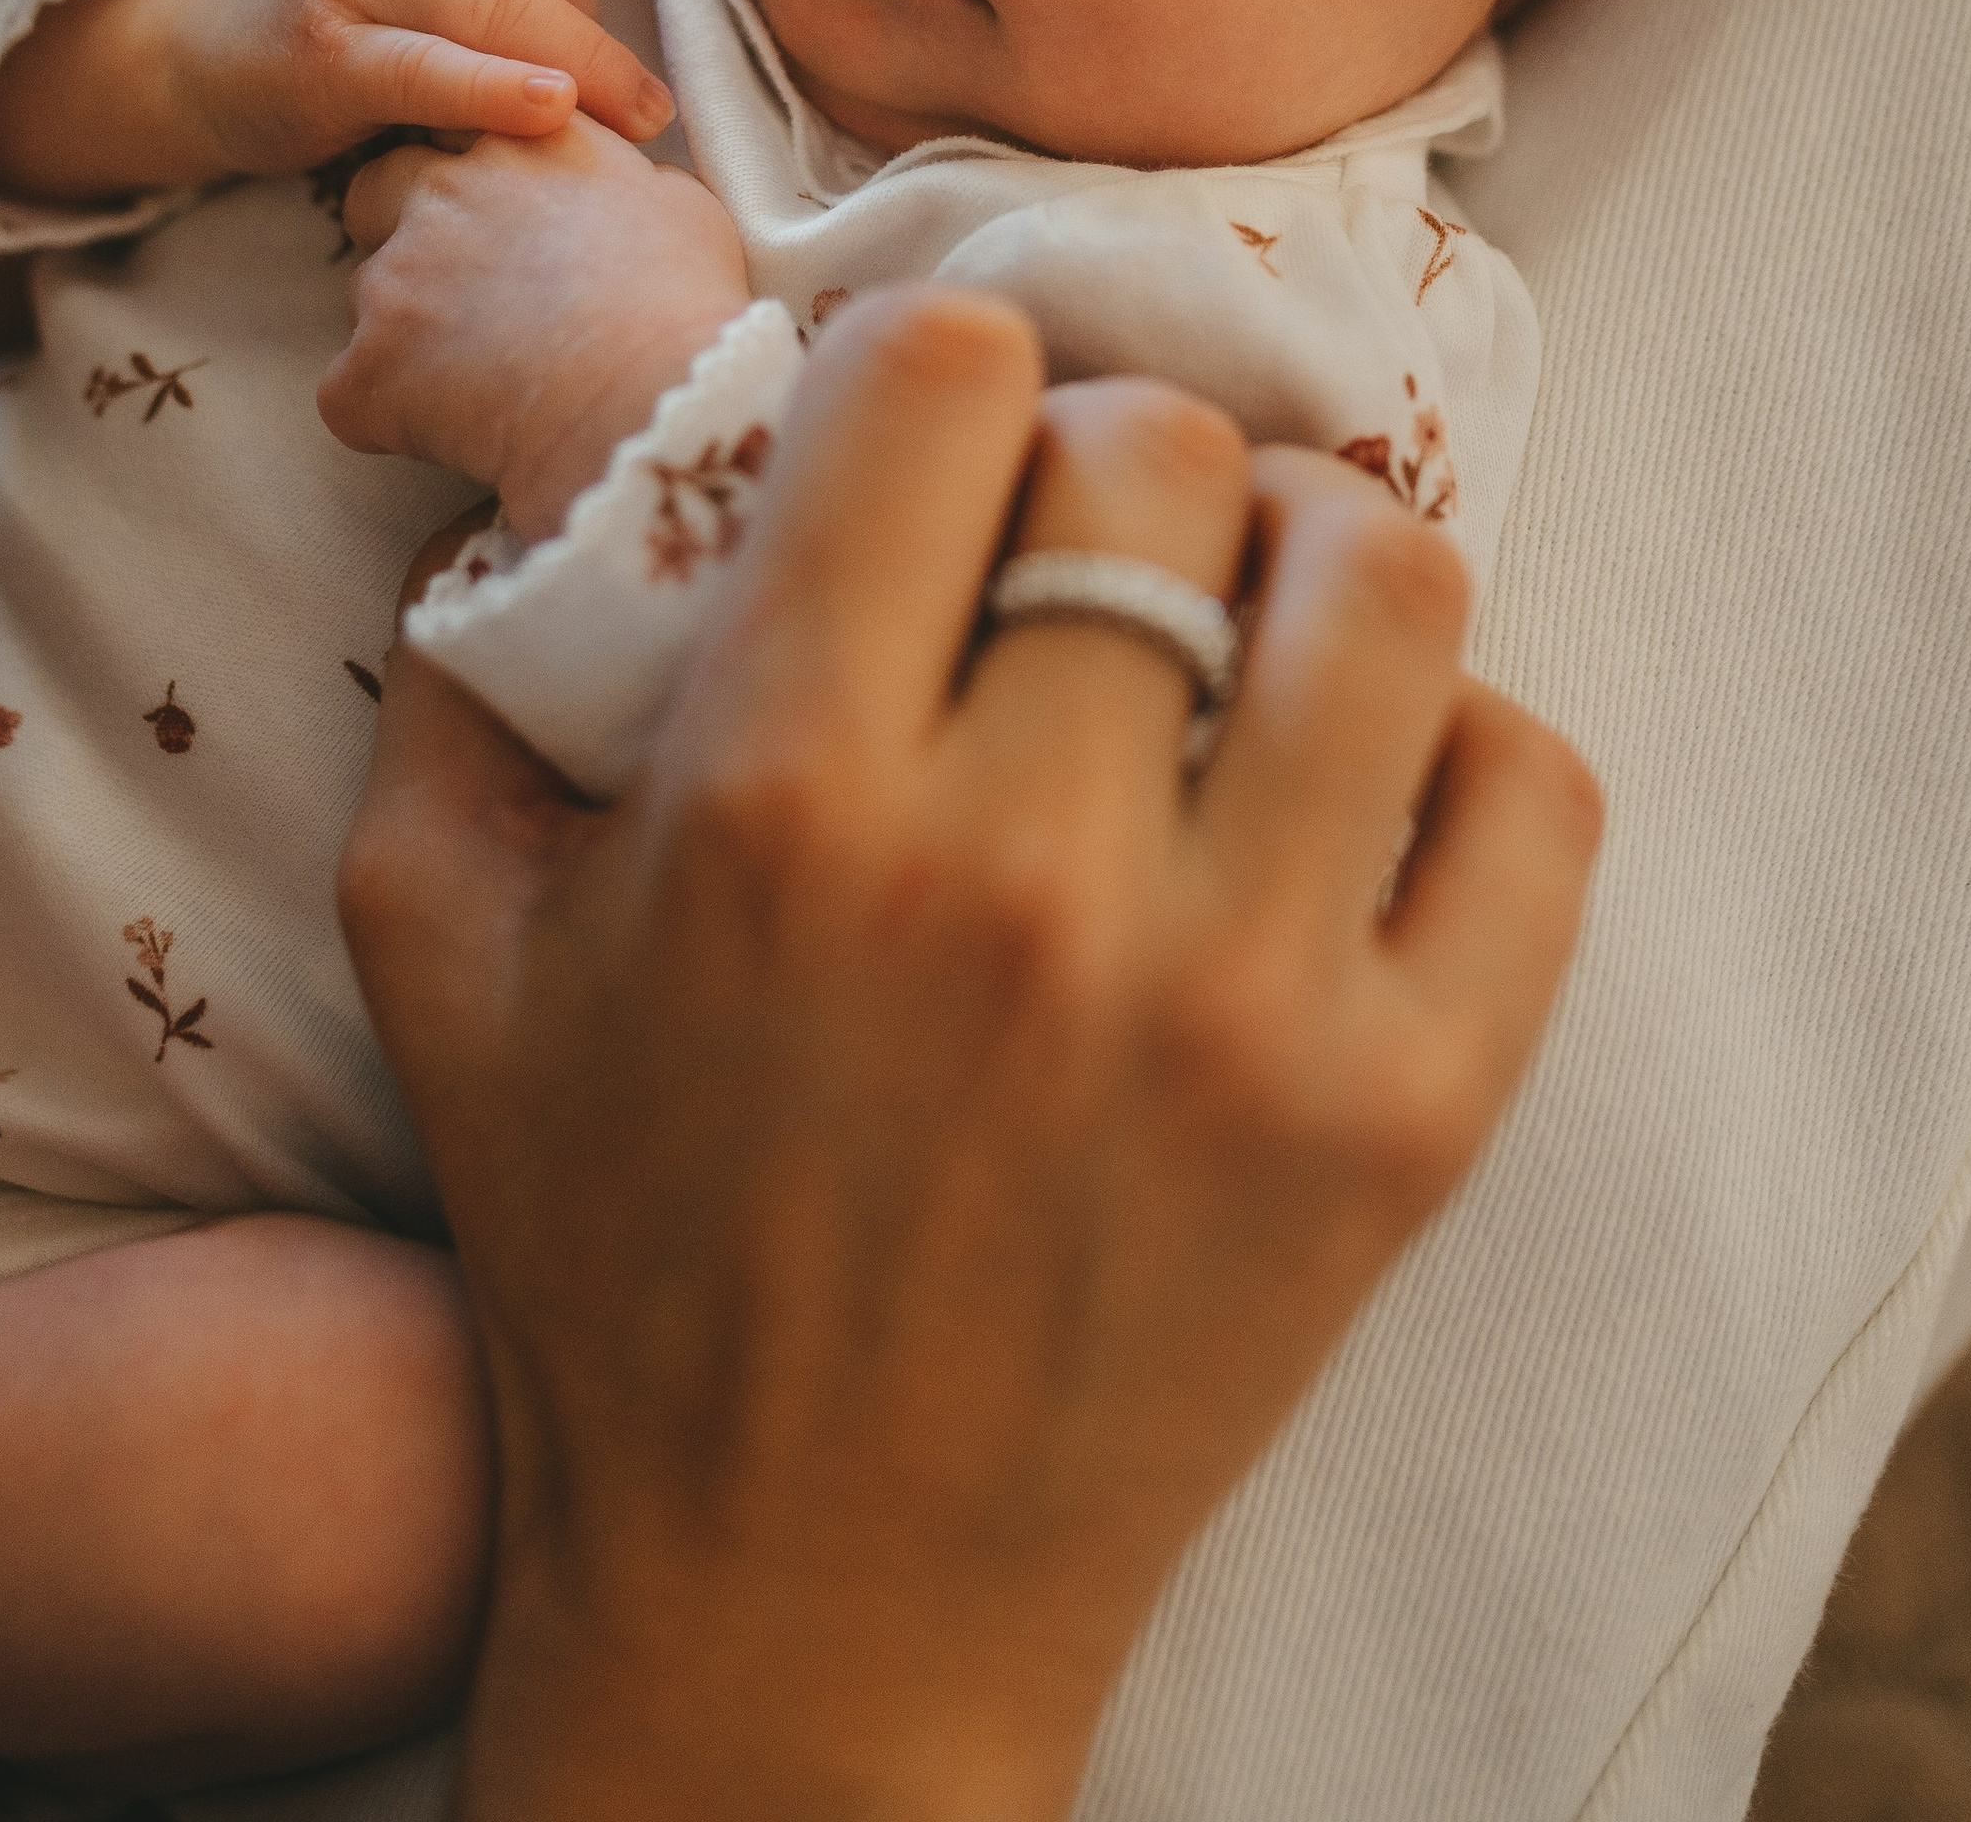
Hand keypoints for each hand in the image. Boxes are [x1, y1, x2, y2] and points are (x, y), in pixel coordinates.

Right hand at [0, 0, 671, 205]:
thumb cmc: (366, 9)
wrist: (217, 54)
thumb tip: (651, 6)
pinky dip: (499, 92)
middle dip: (593, 30)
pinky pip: (434, 69)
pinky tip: (554, 115)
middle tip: (631, 97)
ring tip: (637, 119)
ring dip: (585, 69)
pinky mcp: (330, 57)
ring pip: (499, 6)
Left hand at [321, 120, 748, 534]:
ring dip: (405, 331)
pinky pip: (351, 393)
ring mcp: (394, 276)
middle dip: (398, 228)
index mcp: (524, 141)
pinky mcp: (366, 366)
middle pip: (378, 189)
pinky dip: (386, 415)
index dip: (471, 174)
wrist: (648, 400)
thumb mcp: (685, 209)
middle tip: (460, 292)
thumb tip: (630, 193)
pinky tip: (450, 435)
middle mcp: (444, 189)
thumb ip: (633, 182)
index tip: (499, 219)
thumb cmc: (685, 306)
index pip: (460, 123)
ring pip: (369, 297)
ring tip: (478, 383)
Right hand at [341, 290, 1600, 1821]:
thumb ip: (461, 667)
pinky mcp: (1405, 1121)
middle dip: (1108, 458)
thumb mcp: (437, 942)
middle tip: (1078, 547)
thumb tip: (570, 456)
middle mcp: (1020, 876)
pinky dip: (1463, 740)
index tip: (932, 440)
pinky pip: (1533, 794)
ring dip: (1310, 554)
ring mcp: (1244, 1001)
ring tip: (1246, 621)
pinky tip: (1349, 782)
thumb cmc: (607, 1258)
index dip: (938, 365)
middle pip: (1165, 452)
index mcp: (779, 798)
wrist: (803, 1605)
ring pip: (1387, 580)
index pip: (948, 371)